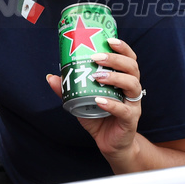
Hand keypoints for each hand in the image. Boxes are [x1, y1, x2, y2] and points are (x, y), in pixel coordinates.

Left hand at [46, 37, 142, 162]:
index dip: (122, 48)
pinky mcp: (130, 119)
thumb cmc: (99, 116)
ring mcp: (133, 104)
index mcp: (123, 79)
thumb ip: (68, 89)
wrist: (110, 143)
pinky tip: (99, 100)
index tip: (108, 40)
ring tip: (98, 76)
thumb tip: (50, 77)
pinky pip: (124, 110)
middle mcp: (131, 89)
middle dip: (115, 59)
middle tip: (96, 58)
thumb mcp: (81, 100)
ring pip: (132, 85)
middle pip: (132, 67)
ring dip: (115, 77)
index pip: (128, 59)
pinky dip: (111, 104)